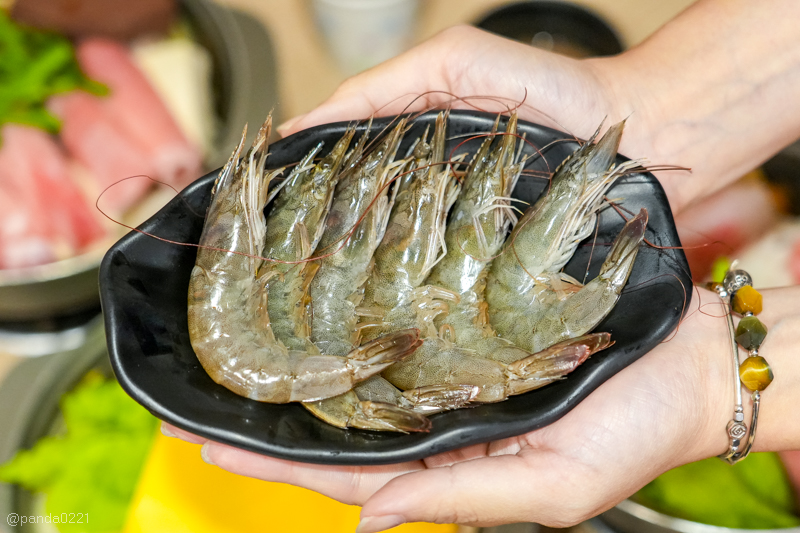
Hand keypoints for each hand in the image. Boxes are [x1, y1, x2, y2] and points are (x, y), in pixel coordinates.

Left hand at [164, 288, 733, 530]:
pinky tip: (325, 314)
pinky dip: (359, 334)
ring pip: (362, 381)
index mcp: (450, 469)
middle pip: (336, 426)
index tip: (203, 439)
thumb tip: (368, 520)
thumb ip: (461, 499)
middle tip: (197, 393)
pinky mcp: (469, 341)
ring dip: (304, 369)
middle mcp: (438, 426)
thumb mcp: (554, 485)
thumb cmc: (633, 432)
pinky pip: (401, 341)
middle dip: (268, 414)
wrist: (686, 366)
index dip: (271, 461)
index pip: (342, 474)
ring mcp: (450, 382)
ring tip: (243, 348)